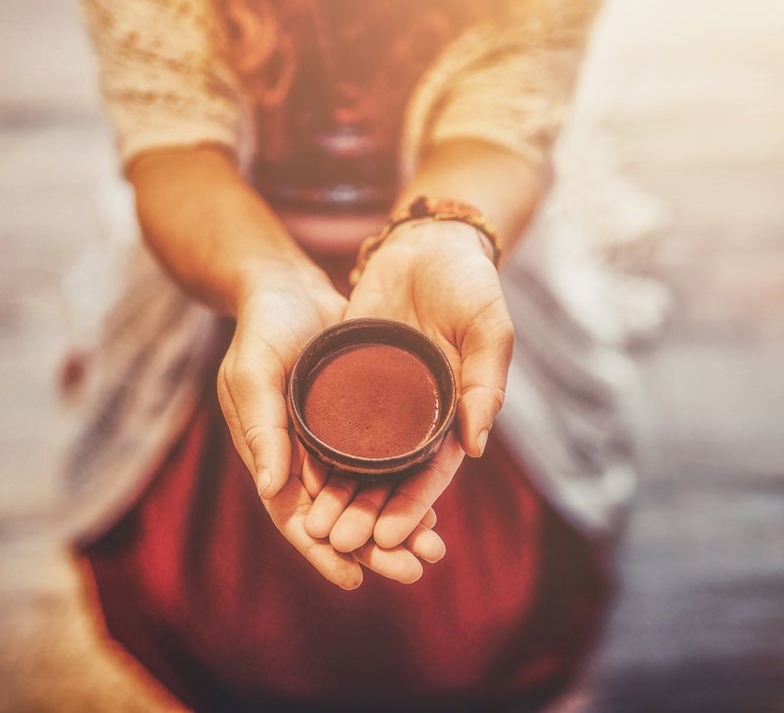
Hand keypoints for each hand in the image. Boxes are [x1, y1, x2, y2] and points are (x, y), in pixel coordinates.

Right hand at [217, 264, 447, 589]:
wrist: (291, 287)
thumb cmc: (262, 328)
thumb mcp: (254, 373)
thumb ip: (262, 428)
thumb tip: (271, 490)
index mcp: (272, 457)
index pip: (295, 518)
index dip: (322, 551)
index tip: (355, 580)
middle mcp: (304, 460)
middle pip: (339, 518)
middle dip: (375, 549)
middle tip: (416, 569)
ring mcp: (335, 444)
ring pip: (368, 498)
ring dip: (398, 524)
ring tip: (435, 547)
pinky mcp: (363, 423)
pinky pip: (386, 465)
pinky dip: (407, 487)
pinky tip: (435, 505)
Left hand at [304, 220, 513, 554]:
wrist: (426, 241)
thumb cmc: (469, 282)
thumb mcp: (488, 326)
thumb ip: (486, 382)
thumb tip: (476, 446)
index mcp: (455, 413)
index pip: (433, 474)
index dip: (412, 507)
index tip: (389, 536)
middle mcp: (415, 416)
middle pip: (389, 478)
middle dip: (367, 513)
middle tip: (339, 543)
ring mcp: (380, 400)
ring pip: (356, 460)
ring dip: (338, 494)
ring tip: (314, 526)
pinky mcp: (348, 378)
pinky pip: (330, 423)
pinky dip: (316, 453)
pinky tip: (295, 477)